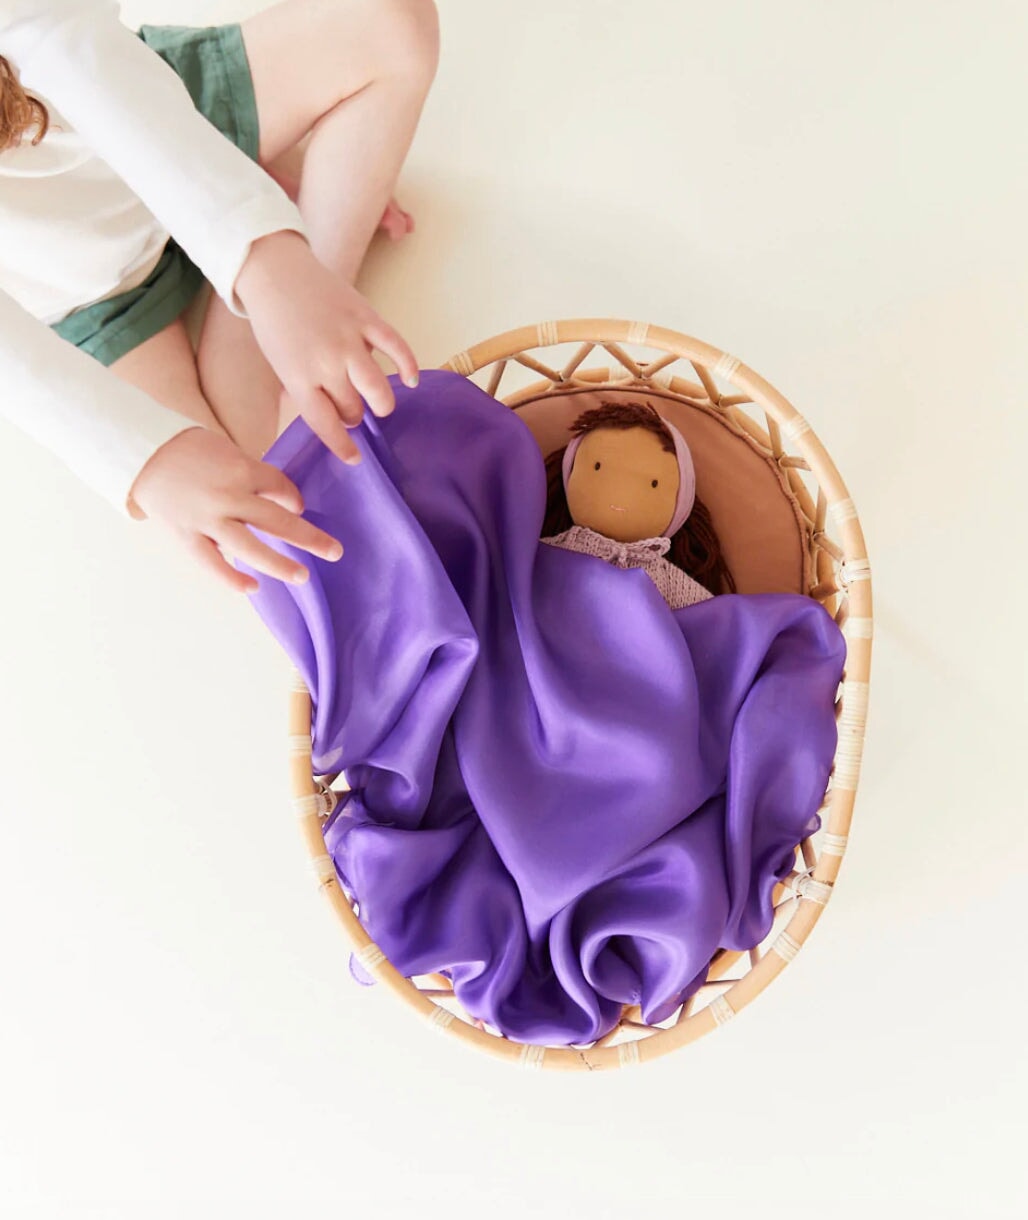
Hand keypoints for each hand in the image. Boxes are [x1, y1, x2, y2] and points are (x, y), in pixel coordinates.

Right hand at [128, 426, 343, 594]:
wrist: (144, 453)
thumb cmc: (191, 451)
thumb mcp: (229, 451)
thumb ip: (255, 476)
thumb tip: (285, 503)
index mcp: (241, 470)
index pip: (281, 489)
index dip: (293, 500)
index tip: (295, 508)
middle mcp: (228, 496)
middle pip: (277, 521)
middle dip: (309, 538)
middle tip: (335, 551)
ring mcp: (207, 518)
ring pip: (250, 547)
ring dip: (279, 564)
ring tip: (302, 576)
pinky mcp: (187, 535)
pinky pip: (212, 563)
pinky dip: (232, 578)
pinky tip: (253, 587)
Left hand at [233, 230, 418, 465]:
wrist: (275, 271)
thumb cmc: (275, 321)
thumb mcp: (279, 363)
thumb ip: (302, 390)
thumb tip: (327, 416)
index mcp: (299, 378)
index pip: (325, 424)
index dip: (342, 446)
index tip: (354, 458)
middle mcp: (325, 364)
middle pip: (353, 408)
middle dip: (355, 415)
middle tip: (353, 409)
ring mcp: (348, 340)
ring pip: (376, 388)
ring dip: (381, 403)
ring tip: (380, 403)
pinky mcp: (366, 318)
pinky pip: (396, 347)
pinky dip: (408, 366)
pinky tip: (411, 380)